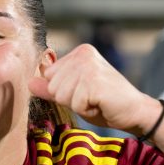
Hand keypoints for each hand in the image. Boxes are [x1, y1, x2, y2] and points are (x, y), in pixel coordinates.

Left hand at [29, 44, 163, 152]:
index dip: (63, 91)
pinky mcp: (95, 82)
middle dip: (69, 99)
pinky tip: (101, 103)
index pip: (48, 76)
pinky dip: (86, 110)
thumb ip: (50, 88)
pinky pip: (74, 104)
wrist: (135, 111)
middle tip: (92, 97)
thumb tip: (29, 82)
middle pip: (52, 86)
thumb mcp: (73, 94)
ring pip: (60, 95)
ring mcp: (89, 67)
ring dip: (78, 104)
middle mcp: (84, 55)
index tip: (84, 91)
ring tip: (96, 100)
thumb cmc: (104, 102)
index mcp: (79, 53)